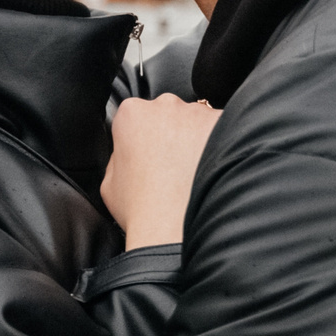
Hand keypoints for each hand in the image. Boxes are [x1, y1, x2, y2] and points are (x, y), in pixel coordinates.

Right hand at [104, 95, 220, 249]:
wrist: (174, 228)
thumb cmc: (142, 209)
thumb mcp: (109, 183)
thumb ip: (118, 157)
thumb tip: (129, 153)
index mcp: (132, 114)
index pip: (139, 115)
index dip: (145, 138)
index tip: (151, 154)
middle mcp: (166, 106)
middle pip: (171, 114)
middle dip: (173, 136)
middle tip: (175, 168)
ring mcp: (199, 114)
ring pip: (200, 123)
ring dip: (198, 142)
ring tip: (195, 175)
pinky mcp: (226, 127)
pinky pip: (224, 133)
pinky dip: (221, 150)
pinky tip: (212, 174)